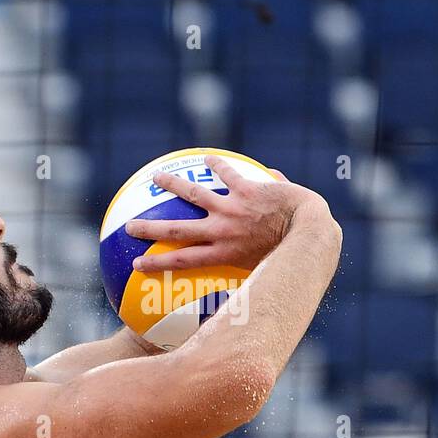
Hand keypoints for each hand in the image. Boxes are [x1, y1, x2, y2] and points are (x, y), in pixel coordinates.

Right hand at [125, 155, 329, 272]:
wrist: (309, 230)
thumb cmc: (290, 255)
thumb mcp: (266, 268)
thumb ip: (251, 269)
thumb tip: (248, 279)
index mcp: (223, 254)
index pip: (182, 261)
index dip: (158, 264)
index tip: (137, 264)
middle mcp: (222, 231)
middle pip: (177, 230)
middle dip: (150, 228)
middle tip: (129, 226)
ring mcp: (231, 208)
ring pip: (194, 194)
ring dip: (173, 185)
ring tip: (156, 178)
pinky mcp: (245, 190)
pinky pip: (227, 174)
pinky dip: (217, 165)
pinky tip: (207, 158)